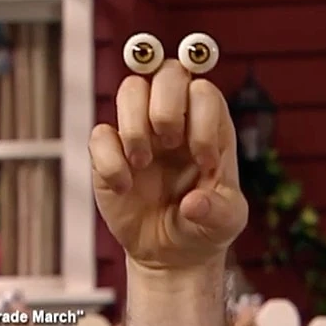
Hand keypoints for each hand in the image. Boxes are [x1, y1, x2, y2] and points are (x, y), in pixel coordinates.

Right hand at [89, 60, 247, 268]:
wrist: (171, 253)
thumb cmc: (204, 226)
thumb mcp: (225, 223)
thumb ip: (218, 211)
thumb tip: (193, 203)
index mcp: (210, 127)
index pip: (204, 90)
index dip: (202, 119)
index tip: (204, 162)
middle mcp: (176, 121)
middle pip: (167, 72)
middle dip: (167, 107)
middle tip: (170, 144)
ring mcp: (141, 133)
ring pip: (131, 89)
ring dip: (136, 126)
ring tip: (143, 163)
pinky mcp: (111, 153)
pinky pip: (100, 134)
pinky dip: (110, 160)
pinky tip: (125, 187)